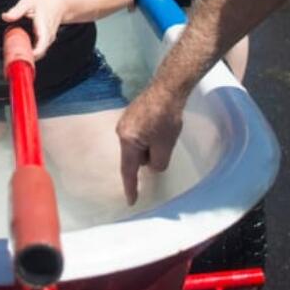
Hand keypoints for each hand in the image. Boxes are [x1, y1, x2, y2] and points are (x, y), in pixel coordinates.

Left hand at [2, 0, 66, 59]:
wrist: (59, 5)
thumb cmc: (42, 3)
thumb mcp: (28, 3)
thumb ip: (17, 10)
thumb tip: (5, 17)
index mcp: (43, 28)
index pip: (41, 45)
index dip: (33, 54)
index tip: (23, 58)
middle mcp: (47, 37)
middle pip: (39, 54)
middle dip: (26, 58)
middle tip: (12, 59)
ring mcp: (48, 41)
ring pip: (39, 54)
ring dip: (28, 56)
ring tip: (14, 56)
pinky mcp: (45, 43)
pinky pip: (38, 51)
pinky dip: (30, 53)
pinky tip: (20, 52)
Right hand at [116, 84, 185, 204]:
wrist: (167, 88)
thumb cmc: (166, 118)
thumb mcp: (165, 147)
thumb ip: (157, 163)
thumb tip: (151, 164)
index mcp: (127, 140)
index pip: (128, 170)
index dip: (131, 187)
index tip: (132, 201)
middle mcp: (121, 131)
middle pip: (134, 156)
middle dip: (148, 156)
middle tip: (164, 144)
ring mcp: (125, 121)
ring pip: (138, 145)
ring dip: (150, 145)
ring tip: (164, 132)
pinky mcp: (132, 115)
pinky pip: (139, 134)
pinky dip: (149, 137)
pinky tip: (160, 126)